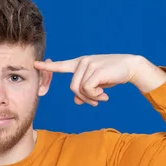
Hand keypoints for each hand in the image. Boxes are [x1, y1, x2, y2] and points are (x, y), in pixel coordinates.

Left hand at [34, 54, 165, 105]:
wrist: (131, 67)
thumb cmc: (113, 76)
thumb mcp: (97, 85)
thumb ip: (86, 92)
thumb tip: (77, 102)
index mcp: (80, 64)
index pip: (61, 65)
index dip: (48, 67)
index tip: (35, 64)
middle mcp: (82, 62)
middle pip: (73, 88)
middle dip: (84, 99)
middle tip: (96, 102)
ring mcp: (88, 64)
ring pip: (80, 90)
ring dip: (91, 98)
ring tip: (102, 98)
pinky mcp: (95, 69)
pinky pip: (88, 89)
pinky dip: (96, 96)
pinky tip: (105, 95)